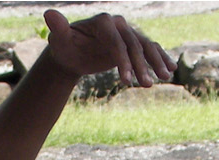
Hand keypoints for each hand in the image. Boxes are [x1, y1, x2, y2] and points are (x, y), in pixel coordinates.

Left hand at [42, 9, 174, 87]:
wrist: (71, 52)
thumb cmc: (64, 46)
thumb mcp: (59, 39)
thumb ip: (58, 28)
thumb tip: (48, 14)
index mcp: (103, 21)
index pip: (117, 42)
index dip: (122, 61)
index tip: (126, 81)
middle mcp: (118, 24)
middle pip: (134, 45)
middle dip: (141, 66)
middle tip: (147, 85)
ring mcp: (127, 32)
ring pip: (145, 47)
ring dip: (154, 63)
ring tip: (163, 78)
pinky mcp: (131, 43)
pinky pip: (149, 49)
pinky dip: (160, 57)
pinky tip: (170, 69)